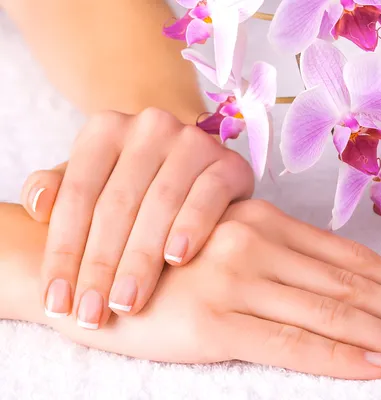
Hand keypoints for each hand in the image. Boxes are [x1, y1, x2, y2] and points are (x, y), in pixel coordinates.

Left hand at [21, 108, 253, 328]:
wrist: (190, 162)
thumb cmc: (132, 180)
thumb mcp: (90, 180)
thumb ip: (57, 190)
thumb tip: (38, 206)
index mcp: (105, 129)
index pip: (78, 194)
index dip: (63, 251)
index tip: (58, 301)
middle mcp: (150, 128)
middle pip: (118, 203)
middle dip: (102, 265)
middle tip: (93, 313)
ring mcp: (193, 143)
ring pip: (161, 204)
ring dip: (141, 258)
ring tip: (127, 301)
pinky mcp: (230, 164)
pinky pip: (209, 196)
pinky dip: (192, 226)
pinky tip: (177, 259)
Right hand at [50, 200, 380, 379]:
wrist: (93, 268)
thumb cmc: (166, 259)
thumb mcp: (228, 245)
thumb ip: (281, 257)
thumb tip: (341, 282)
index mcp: (267, 223)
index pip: (353, 258)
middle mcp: (260, 243)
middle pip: (356, 284)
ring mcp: (239, 279)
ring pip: (336, 312)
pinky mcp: (216, 320)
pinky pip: (293, 341)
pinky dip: (341, 356)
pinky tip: (379, 366)